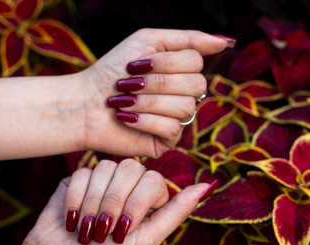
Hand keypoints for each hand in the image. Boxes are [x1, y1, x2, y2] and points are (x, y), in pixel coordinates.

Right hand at [0, 159, 213, 244]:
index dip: (137, 203)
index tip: (124, 230)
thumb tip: (209, 185)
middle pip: (129, 167)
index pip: (152, 179)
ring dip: (93, 203)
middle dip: (114, 202)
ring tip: (87, 228)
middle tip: (103, 230)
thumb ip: (178, 211)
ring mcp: (103, 178)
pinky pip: (82, 172)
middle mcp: (128, 183)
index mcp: (149, 196)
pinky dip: (76, 199)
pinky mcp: (78, 178)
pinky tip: (72, 218)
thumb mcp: (149, 238)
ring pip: (104, 167)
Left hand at [77, 29, 231, 157]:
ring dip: (147, 102)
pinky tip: (126, 119)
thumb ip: (188, 39)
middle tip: (128, 85)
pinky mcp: (168, 141)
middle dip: (156, 83)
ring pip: (185, 107)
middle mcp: (186, 95)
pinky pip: (172, 128)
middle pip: (197, 85)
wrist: (84, 104)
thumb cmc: (112, 71)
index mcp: (182, 71)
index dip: (165, 62)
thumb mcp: (147, 42)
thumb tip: (225, 41)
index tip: (134, 65)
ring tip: (123, 102)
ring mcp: (179, 119)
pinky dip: (144, 121)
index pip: (196, 62)